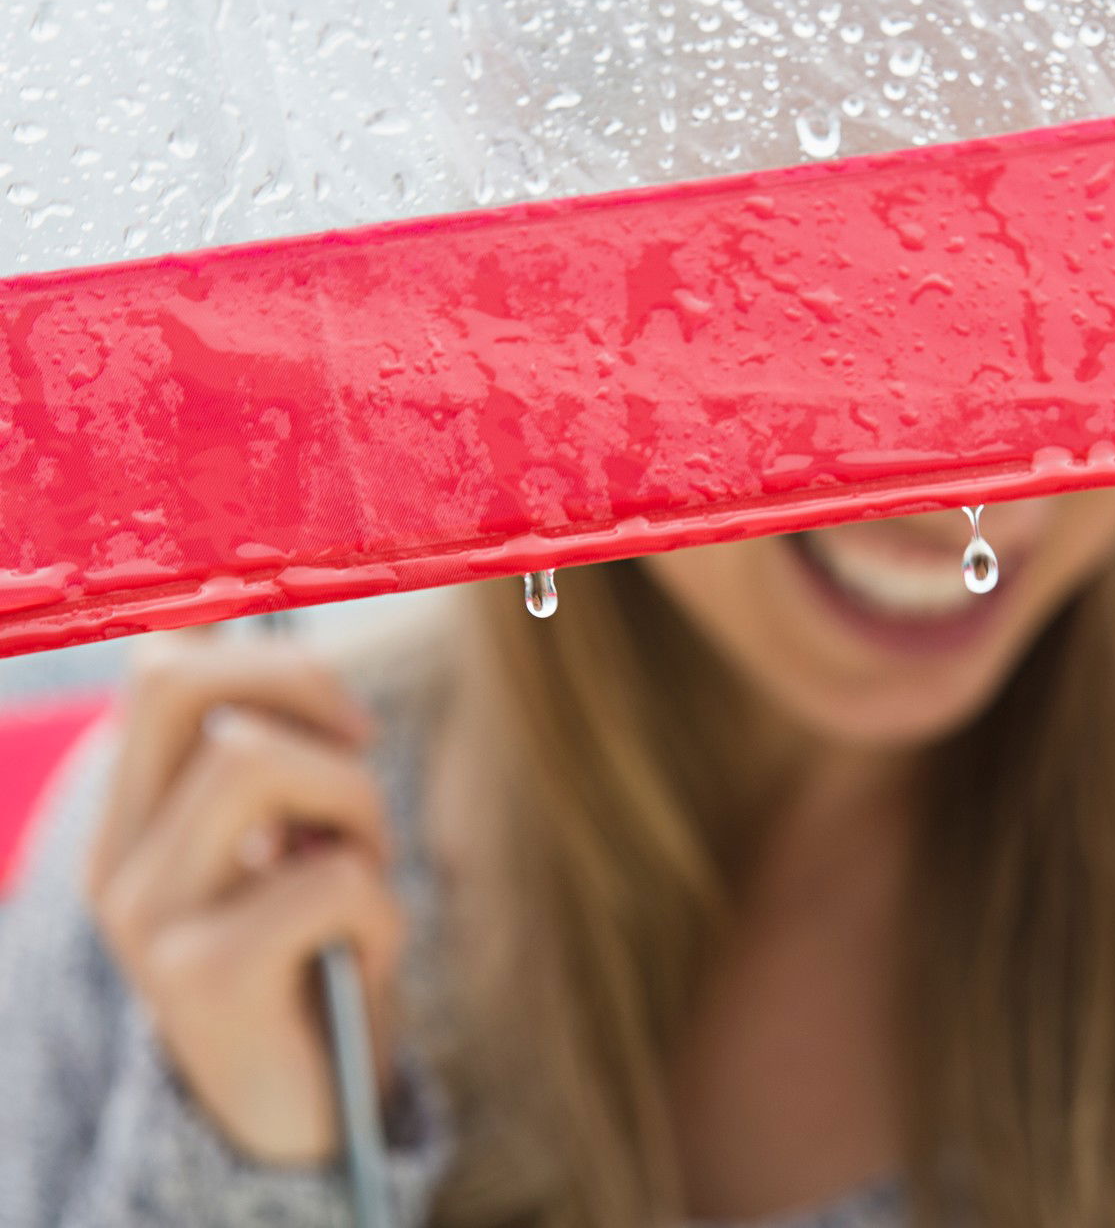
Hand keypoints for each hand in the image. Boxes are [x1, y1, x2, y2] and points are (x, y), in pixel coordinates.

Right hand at [84, 626, 401, 1165]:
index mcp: (142, 816)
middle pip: (179, 685)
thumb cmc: (318, 961)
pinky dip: (379, 907)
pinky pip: (328, 878)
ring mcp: (147, 918)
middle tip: (361, 747)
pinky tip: (363, 956)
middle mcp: (120, 860)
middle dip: (300, 689)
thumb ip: (285, 763)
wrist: (303, 1115)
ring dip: (353, 805)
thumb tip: (282, 639)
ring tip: (362, 872)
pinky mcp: (200, 978)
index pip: (154, 669)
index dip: (225, 615)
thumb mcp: (300, 850)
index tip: (301, 622)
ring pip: (256, 763)